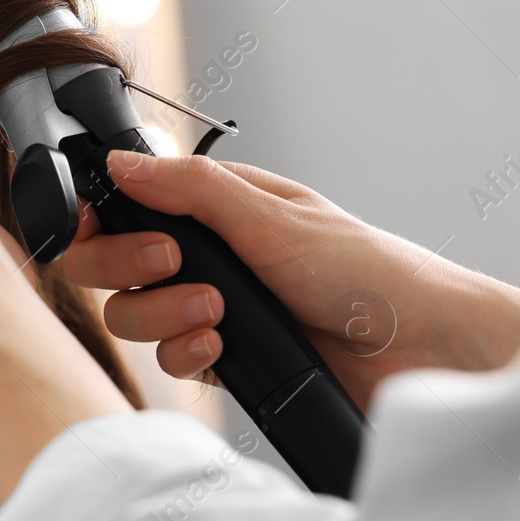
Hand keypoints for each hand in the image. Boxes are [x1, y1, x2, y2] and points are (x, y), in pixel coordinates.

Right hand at [65, 152, 519, 411]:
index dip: (100, 220)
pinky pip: (169, 359)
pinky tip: (221, 347)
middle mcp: (204, 253)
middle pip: (112, 265)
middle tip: (172, 263)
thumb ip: (188, 189)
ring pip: (133, 315)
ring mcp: (209, 306)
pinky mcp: (223, 355)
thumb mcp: (271, 216)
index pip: (124, 206)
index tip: (100, 228)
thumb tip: (120, 161)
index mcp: (212, 206)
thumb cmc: (366, 269)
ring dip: (164, 315)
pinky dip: (186, 354)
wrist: (419, 349)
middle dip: (129, 267)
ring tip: (216, 313)